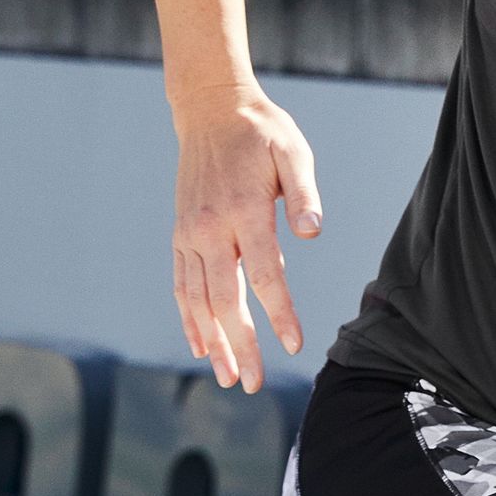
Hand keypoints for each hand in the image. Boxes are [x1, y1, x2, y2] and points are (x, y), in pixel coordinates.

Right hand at [171, 93, 321, 389]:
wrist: (209, 110)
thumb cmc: (261, 132)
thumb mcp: (293, 151)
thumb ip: (304, 193)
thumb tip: (314, 231)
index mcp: (242, 211)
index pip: (263, 275)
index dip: (279, 314)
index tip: (294, 346)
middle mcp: (209, 229)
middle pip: (224, 300)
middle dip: (240, 346)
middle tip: (255, 385)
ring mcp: (190, 235)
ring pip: (197, 300)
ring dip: (212, 342)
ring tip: (229, 379)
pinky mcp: (181, 235)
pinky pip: (181, 285)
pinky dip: (189, 319)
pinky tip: (201, 347)